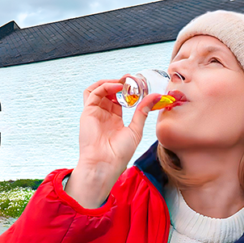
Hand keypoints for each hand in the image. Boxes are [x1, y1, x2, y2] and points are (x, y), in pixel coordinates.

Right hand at [64, 80, 162, 207]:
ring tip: (122, 81)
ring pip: (97, 90)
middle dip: (119, 83)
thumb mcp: (136, 129)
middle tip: (131, 78)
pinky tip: (117, 86)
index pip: (120, 100)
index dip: (128, 91)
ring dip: (109, 82)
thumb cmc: (119, 153)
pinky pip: (92, 93)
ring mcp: (94, 113)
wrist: (105, 164)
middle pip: (108, 92)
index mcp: (114, 120)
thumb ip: (143, 111)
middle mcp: (103, 115)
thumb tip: (156, 96)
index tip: (138, 84)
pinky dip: (105, 86)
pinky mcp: (87, 112)